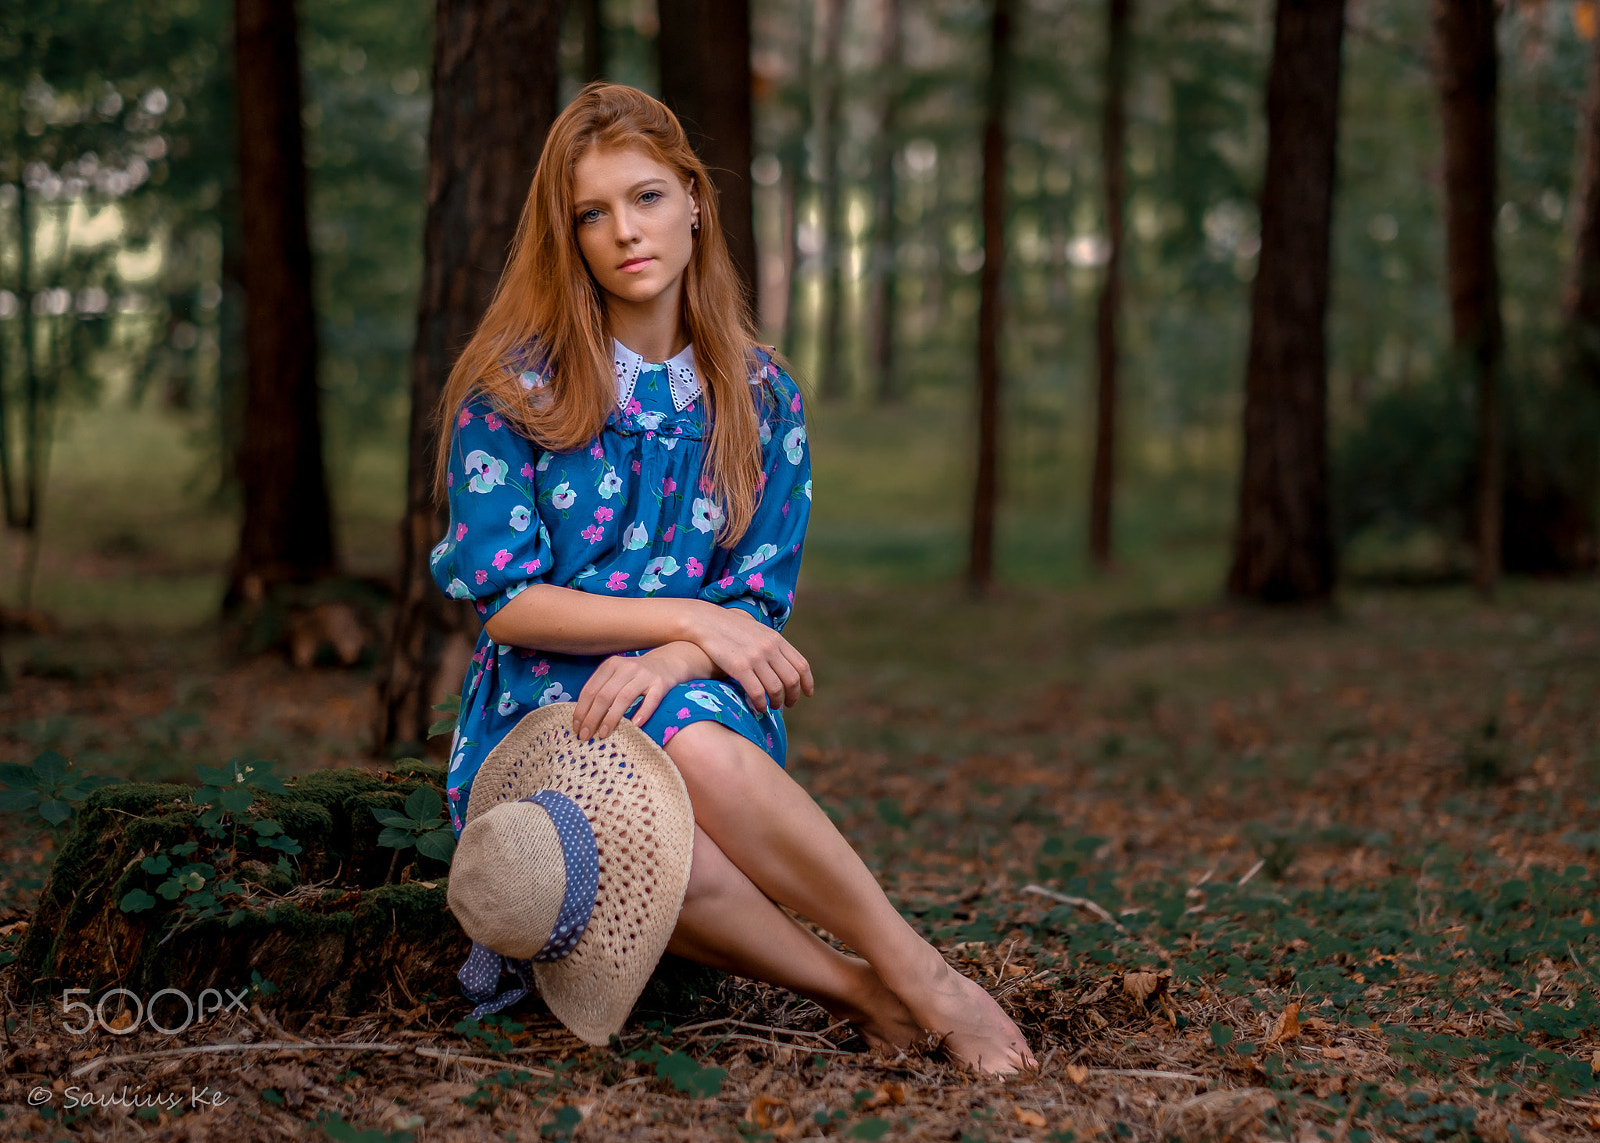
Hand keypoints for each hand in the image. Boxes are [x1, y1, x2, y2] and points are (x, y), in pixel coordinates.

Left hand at [573, 642, 706, 739]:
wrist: (668, 662)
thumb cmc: (636, 675)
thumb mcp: (617, 675)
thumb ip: (602, 690)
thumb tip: (582, 718)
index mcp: (611, 665)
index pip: (590, 689)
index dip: (581, 710)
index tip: (576, 727)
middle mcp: (626, 667)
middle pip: (604, 695)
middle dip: (592, 718)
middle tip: (585, 736)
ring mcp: (645, 675)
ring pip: (624, 698)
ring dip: (612, 718)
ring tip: (604, 734)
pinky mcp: (661, 683)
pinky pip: (651, 700)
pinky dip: (642, 713)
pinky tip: (635, 726)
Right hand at [686, 603, 813, 714]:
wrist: (705, 621)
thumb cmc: (730, 629)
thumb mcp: (757, 631)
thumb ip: (771, 645)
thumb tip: (782, 664)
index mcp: (776, 639)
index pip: (801, 665)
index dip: (807, 683)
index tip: (807, 694)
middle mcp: (769, 648)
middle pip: (792, 679)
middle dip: (793, 696)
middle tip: (788, 705)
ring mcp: (755, 657)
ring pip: (776, 688)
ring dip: (776, 702)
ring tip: (772, 707)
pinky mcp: (739, 666)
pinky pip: (757, 692)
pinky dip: (761, 704)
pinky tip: (759, 708)